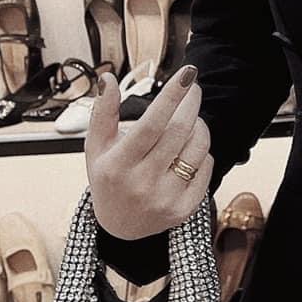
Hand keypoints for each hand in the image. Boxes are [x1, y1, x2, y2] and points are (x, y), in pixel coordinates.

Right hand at [85, 65, 214, 240]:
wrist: (118, 226)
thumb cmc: (107, 177)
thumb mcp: (96, 146)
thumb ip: (103, 111)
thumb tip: (108, 78)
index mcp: (118, 165)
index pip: (150, 124)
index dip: (171, 96)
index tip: (188, 75)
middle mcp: (141, 184)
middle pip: (179, 132)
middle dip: (190, 103)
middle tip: (193, 89)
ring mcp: (164, 199)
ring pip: (197, 148)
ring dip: (199, 125)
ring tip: (190, 119)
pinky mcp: (183, 210)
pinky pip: (205, 168)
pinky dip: (202, 152)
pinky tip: (189, 149)